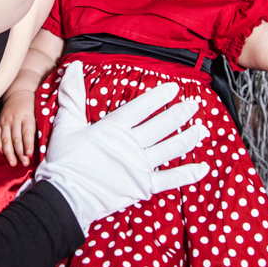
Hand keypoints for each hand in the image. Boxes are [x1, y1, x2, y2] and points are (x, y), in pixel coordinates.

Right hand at [0, 90, 36, 166]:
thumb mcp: (38, 113)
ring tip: (13, 163)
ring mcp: (5, 121)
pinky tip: (2, 153)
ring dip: (9, 153)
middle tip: (24, 163)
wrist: (19, 93)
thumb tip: (43, 145)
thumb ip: (39, 127)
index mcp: (27, 116)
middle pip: (16, 138)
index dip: (28, 144)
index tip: (29, 154)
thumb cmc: (32, 106)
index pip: (27, 133)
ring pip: (5, 139)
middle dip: (20, 153)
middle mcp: (15, 119)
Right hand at [35, 62, 208, 232]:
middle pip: (162, 125)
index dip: (160, 96)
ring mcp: (140, 166)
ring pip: (171, 148)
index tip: (175, 88)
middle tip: (195, 104)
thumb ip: (72, 96)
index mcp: (114, 128)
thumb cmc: (64, 161)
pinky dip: (188, 174)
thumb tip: (71, 68)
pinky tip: (203, 167)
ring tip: (203, 128)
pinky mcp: (143, 187)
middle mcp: (131, 145)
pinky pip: (171, 180)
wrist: (64, 198)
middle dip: (181, 113)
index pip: (142, 107)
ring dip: (189, 137)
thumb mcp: (66, 125)